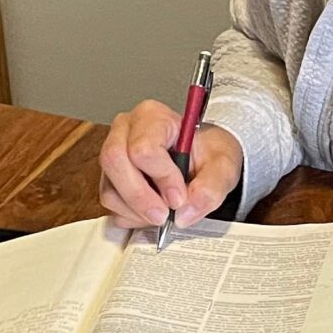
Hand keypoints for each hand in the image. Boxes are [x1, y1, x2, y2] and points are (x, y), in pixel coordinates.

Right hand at [99, 100, 243, 229]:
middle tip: (164, 215)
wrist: (203, 159)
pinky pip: (110, 202)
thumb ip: (211, 188)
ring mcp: (113, 153)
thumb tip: (185, 213)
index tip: (179, 197)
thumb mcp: (223, 166)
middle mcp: (126, 130)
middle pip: (115, 162)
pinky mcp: (110, 177)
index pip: (144, 148)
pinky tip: (150, 212)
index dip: (162, 178)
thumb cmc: (209, 153)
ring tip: (162, 214)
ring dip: (136, 211)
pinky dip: (130, 215)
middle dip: (140, 198)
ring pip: (109, 188)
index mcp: (153, 117)